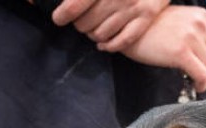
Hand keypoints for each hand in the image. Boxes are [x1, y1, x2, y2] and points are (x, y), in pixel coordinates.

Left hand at [51, 0, 167, 52]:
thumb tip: (58, 3)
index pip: (74, 6)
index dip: (62, 15)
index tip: (59, 18)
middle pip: (85, 23)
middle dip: (79, 24)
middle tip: (81, 20)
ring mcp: (133, 7)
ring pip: (101, 34)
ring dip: (93, 35)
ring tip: (93, 28)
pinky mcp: (147, 15)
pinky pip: (122, 41)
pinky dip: (109, 45)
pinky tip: (103, 44)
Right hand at [119, 5, 205, 92]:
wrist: (126, 29)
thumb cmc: (150, 31)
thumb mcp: (179, 23)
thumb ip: (196, 34)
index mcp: (202, 16)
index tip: (199, 71)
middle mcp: (199, 24)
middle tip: (192, 78)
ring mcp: (191, 37)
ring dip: (202, 79)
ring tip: (189, 80)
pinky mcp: (181, 52)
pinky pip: (203, 75)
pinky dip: (201, 85)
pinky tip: (194, 87)